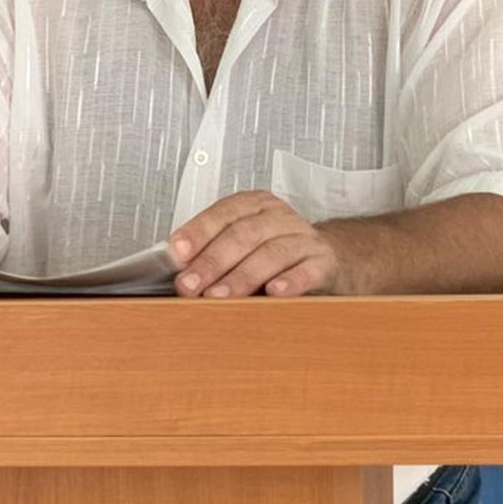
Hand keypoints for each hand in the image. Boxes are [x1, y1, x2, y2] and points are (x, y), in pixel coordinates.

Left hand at [169, 191, 341, 298]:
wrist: (325, 261)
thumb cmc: (275, 256)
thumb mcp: (243, 247)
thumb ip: (211, 253)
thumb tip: (177, 273)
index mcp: (254, 206)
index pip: (223, 214)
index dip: (198, 233)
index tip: (177, 253)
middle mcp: (279, 218)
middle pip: (243, 235)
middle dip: (212, 262)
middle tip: (190, 285)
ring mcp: (304, 238)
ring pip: (271, 253)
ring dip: (242, 277)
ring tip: (220, 296)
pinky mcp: (324, 262)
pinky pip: (308, 270)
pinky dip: (290, 282)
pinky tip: (274, 292)